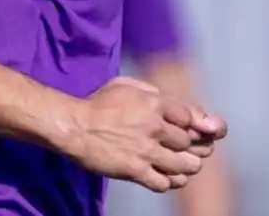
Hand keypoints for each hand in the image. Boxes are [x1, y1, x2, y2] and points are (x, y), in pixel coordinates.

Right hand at [62, 77, 226, 192]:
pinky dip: (169, 182)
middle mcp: (155, 126)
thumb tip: (171, 101)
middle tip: (187, 150)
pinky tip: (164, 177)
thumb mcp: (126, 85)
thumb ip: (152, 91)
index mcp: (155, 103)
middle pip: (190, 142)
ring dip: (186, 166)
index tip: (190, 130)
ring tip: (182, 166)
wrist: (75, 127)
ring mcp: (146, 150)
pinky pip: (164, 183)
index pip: (191, 117)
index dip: (194, 125)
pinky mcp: (135, 170)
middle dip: (191, 146)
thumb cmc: (99, 103)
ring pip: (184, 165)